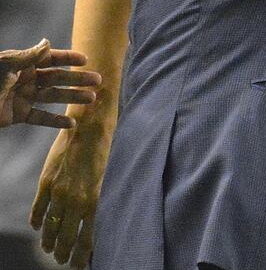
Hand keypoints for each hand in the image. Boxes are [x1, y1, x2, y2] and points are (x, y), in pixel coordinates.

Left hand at [0, 40, 99, 129]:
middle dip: (77, 79)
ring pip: (52, 97)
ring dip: (72, 98)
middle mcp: (25, 79)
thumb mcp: (4, 66)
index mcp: (22, 64)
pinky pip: (40, 118)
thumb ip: (27, 57)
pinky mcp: (17, 115)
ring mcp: (22, 97)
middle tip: (98, 81)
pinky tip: (71, 123)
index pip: (50, 59)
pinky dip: (55, 121)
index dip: (68, 58)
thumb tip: (47, 42)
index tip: (86, 60)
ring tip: (91, 100)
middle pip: (56, 78)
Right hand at [31, 120, 112, 267]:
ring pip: (50, 226)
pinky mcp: (46, 181)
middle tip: (64, 261)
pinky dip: (38, 221)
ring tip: (50, 250)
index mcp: (96, 200)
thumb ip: (104, 200)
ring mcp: (58, 191)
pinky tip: (38, 228)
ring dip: (50, 241)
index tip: (81, 265)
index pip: (87, 238)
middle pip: (67, 236)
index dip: (82, 255)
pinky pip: (38, 208)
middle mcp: (75, 200)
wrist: (91, 125)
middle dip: (65, 253)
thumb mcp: (112, 179)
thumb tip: (102, 219)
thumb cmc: (110, 150)